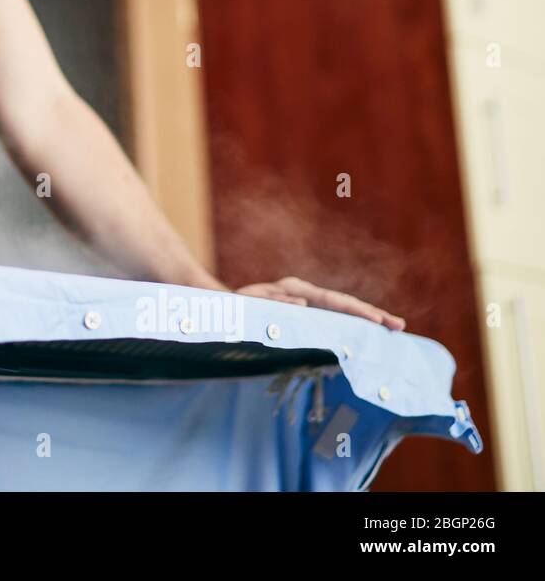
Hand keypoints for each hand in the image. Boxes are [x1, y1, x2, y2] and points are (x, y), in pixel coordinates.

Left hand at [236, 276, 404, 330]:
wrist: (223, 304)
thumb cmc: (233, 306)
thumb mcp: (247, 305)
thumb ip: (271, 303)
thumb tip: (302, 304)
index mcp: (293, 289)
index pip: (331, 300)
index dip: (356, 311)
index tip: (377, 321)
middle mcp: (303, 292)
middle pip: (343, 303)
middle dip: (372, 314)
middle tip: (399, 326)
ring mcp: (306, 301)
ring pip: (342, 310)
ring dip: (367, 319)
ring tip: (394, 328)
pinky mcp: (305, 312)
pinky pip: (333, 318)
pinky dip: (353, 324)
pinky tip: (369, 333)